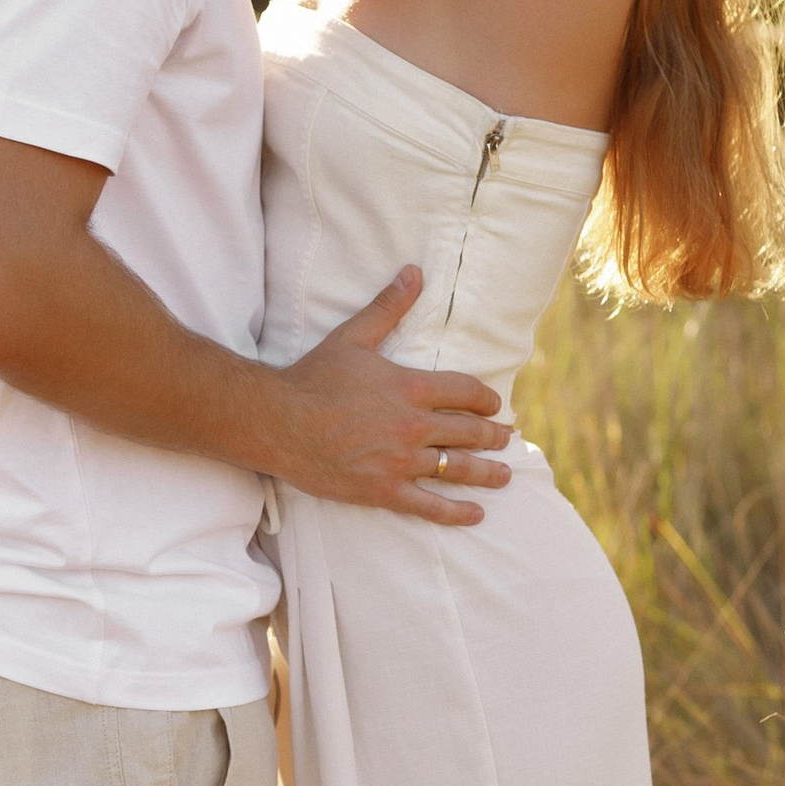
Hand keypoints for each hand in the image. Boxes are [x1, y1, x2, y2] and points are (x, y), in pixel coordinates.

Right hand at [262, 267, 511, 520]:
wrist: (277, 422)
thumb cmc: (312, 378)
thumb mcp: (353, 337)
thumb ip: (388, 307)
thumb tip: (414, 272)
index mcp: (411, 388)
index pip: (467, 392)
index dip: (486, 399)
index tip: (494, 405)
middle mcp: (413, 426)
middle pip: (469, 432)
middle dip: (493, 435)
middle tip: (507, 438)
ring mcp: (400, 462)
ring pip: (458, 469)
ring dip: (488, 472)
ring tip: (506, 474)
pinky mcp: (383, 490)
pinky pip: (430, 506)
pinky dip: (456, 512)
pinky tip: (476, 513)